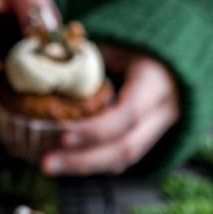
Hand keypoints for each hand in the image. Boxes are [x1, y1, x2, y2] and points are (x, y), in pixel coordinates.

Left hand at [42, 47, 179, 174]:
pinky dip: (92, 164)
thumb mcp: (115, 45)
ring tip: (49, 166)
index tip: (62, 136)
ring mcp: (159, 129)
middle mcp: (163, 110)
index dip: (95, 130)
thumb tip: (43, 70)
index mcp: (157, 82)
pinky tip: (65, 163)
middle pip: (125, 147)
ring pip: (123, 159)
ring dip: (83, 167)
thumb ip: (86, 61)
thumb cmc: (136, 47)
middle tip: (45, 164)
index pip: (127, 114)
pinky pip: (120, 159)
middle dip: (82, 160)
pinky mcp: (148, 140)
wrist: (169, 60)